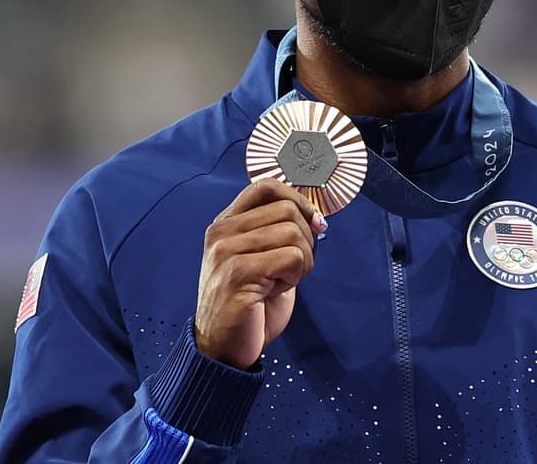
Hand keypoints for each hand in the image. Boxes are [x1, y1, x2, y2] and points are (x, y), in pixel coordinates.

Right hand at [194, 179, 326, 369]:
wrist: (222, 350)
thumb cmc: (248, 307)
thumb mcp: (260, 259)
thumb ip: (277, 234)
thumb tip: (314, 217)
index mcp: (225, 224)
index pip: (265, 187)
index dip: (298, 200)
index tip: (313, 224)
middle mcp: (221, 232)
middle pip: (287, 209)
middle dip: (305, 240)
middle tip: (290, 269)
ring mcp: (226, 251)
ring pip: (293, 232)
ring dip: (302, 261)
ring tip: (281, 282)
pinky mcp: (239, 273)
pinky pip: (292, 257)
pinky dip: (296, 276)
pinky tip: (276, 291)